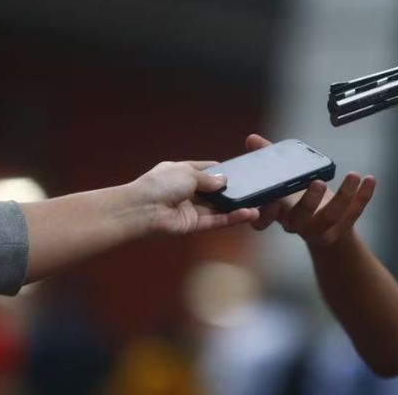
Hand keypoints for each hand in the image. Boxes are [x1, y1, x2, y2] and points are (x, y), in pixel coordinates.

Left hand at [130, 161, 258, 234]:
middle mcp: (185, 191)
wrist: (142, 209)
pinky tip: (247, 214)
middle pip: (212, 191)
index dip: (219, 171)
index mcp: (180, 173)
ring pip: (216, 208)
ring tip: (255, 205)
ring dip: (235, 207)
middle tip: (251, 189)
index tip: (238, 172)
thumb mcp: (188, 173)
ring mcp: (189, 209)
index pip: (204, 170)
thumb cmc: (161, 184)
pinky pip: (215, 221)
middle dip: (229, 191)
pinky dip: (231, 219)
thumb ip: (209, 179)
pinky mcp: (193, 226)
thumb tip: (224, 181)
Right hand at [245, 134, 375, 247]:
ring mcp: (319, 230)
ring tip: (353, 175)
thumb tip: (252, 139)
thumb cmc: (296, 197)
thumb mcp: (281, 178)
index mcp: (277, 213)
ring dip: (344, 196)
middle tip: (318, 183)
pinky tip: (370, 180)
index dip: (265, 215)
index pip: (263, 221)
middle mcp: (296, 225)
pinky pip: (353, 214)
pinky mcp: (341, 229)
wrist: (321, 228)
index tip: (271, 202)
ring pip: (331, 217)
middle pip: (300, 219)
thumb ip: (267, 158)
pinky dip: (363, 197)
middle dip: (309, 202)